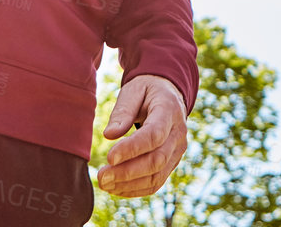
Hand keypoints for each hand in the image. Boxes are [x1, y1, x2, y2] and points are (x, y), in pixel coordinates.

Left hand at [96, 74, 188, 197]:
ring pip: (156, 176)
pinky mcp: (172, 163)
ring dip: (129, 184)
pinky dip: (135, 190)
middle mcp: (178, 133)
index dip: (133, 148)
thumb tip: (109, 135)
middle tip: (101, 176)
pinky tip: (116, 188)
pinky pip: (156, 182)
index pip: (155, 134)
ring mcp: (177, 150)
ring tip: (104, 183)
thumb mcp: (134, 90)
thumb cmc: (146, 91)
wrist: (168, 95)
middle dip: (127, 172)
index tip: (109, 157)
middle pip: (157, 159)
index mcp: (169, 111)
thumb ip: (122, 111)